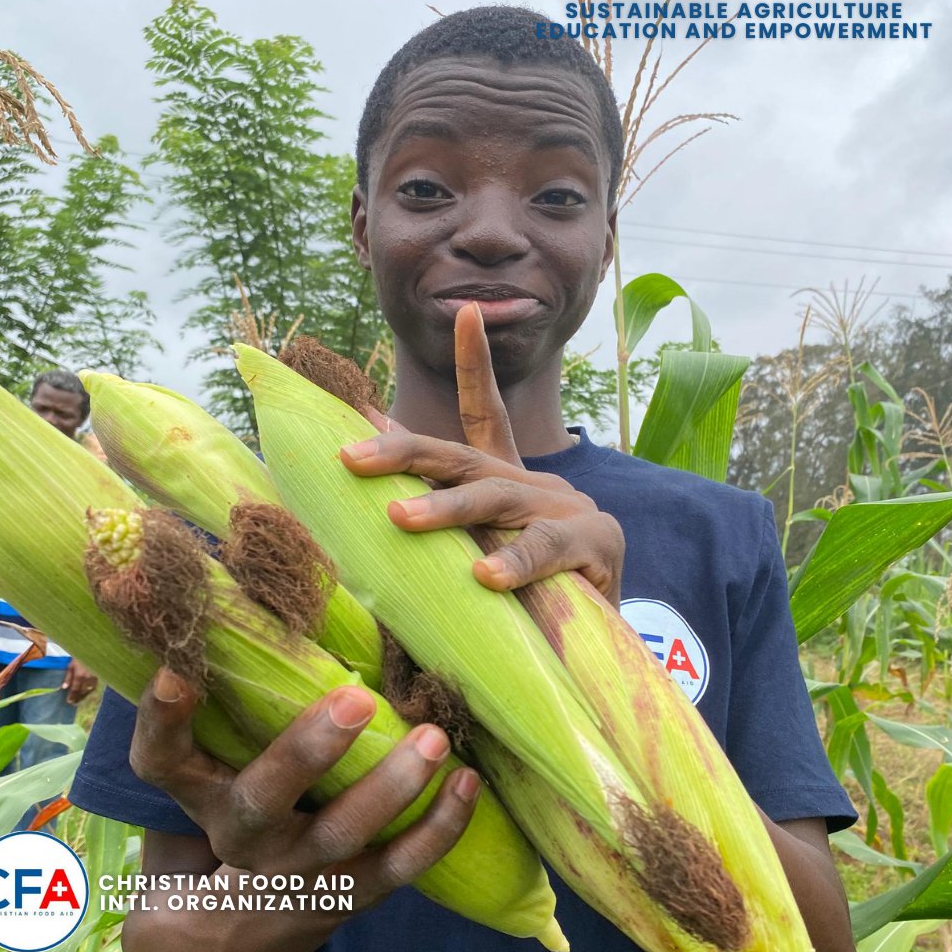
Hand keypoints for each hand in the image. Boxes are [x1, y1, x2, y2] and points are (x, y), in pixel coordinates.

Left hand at [62, 660, 98, 704]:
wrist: (93, 650)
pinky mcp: (100, 675)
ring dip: (85, 694)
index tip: (69, 701)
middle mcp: (88, 678)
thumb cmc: (80, 656)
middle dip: (78, 697)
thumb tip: (64, 687)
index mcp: (79, 675)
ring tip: (81, 698)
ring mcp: (95, 677)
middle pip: (83, 691)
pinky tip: (88, 691)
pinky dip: (91, 689)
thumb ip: (68, 677)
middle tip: (74, 702)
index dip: (72, 696)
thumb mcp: (71, 665)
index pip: (75, 689)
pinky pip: (95, 685)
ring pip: (90, 689)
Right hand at [130, 668, 479, 916]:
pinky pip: (396, 871)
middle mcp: (240, 834)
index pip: (161, 759)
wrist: (236, 928)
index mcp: (199, 790)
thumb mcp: (218, 755)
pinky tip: (468, 784)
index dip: (163, 719)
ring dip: (389, 788)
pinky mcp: (347, 896)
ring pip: (338, 837)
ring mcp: (296, 871)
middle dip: (307, 751)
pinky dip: (437, 830)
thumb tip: (258, 577)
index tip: (176, 669)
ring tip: (432, 738)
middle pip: (261, 799)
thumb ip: (235, 691)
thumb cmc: (235, 799)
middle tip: (357, 698)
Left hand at [341, 304, 625, 606]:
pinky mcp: (594, 545)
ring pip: (496, 499)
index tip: (467, 313)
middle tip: (351, 457)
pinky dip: (513, 562)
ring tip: (399, 518)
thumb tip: (372, 438)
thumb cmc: (525, 590)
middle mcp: (535, 484)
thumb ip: (436, 499)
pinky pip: (545, 550)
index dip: (474, 363)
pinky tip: (483, 577)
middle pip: (465, 456)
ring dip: (446, 507)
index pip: (485, 413)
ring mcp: (566, 510)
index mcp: (508, 480)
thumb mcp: (476, 543)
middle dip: (405, 452)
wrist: (600, 638)